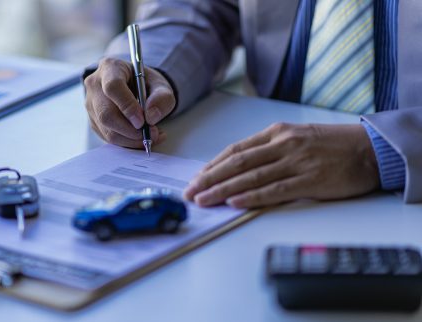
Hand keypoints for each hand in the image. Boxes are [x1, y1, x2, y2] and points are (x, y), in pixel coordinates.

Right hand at [84, 57, 175, 148]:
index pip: (113, 87)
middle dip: (130, 129)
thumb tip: (151, 117)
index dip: (127, 106)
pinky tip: (141, 138)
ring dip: (131, 139)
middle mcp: (95, 85)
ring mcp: (91, 105)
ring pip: (107, 129)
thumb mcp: (160, 85)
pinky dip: (127, 142)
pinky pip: (108, 137)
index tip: (142, 121)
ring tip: (151, 136)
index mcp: (110, 68)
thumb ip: (161, 98)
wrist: (135, 88)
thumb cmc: (146, 84)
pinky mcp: (94, 121)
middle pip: (106, 113)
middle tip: (150, 133)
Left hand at [183, 123, 379, 208]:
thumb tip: (239, 168)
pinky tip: (235, 202)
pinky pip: (275, 189)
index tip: (195, 178)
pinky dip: (252, 196)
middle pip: (237, 163)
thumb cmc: (331, 144)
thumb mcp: (296, 137)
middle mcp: (282, 145)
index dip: (212, 165)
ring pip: (251, 176)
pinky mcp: (310, 180)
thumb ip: (269, 150)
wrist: (370, 148)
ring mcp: (296, 162)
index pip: (235, 150)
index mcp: (276, 133)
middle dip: (209, 179)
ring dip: (223, 189)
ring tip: (204, 200)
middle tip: (190, 192)